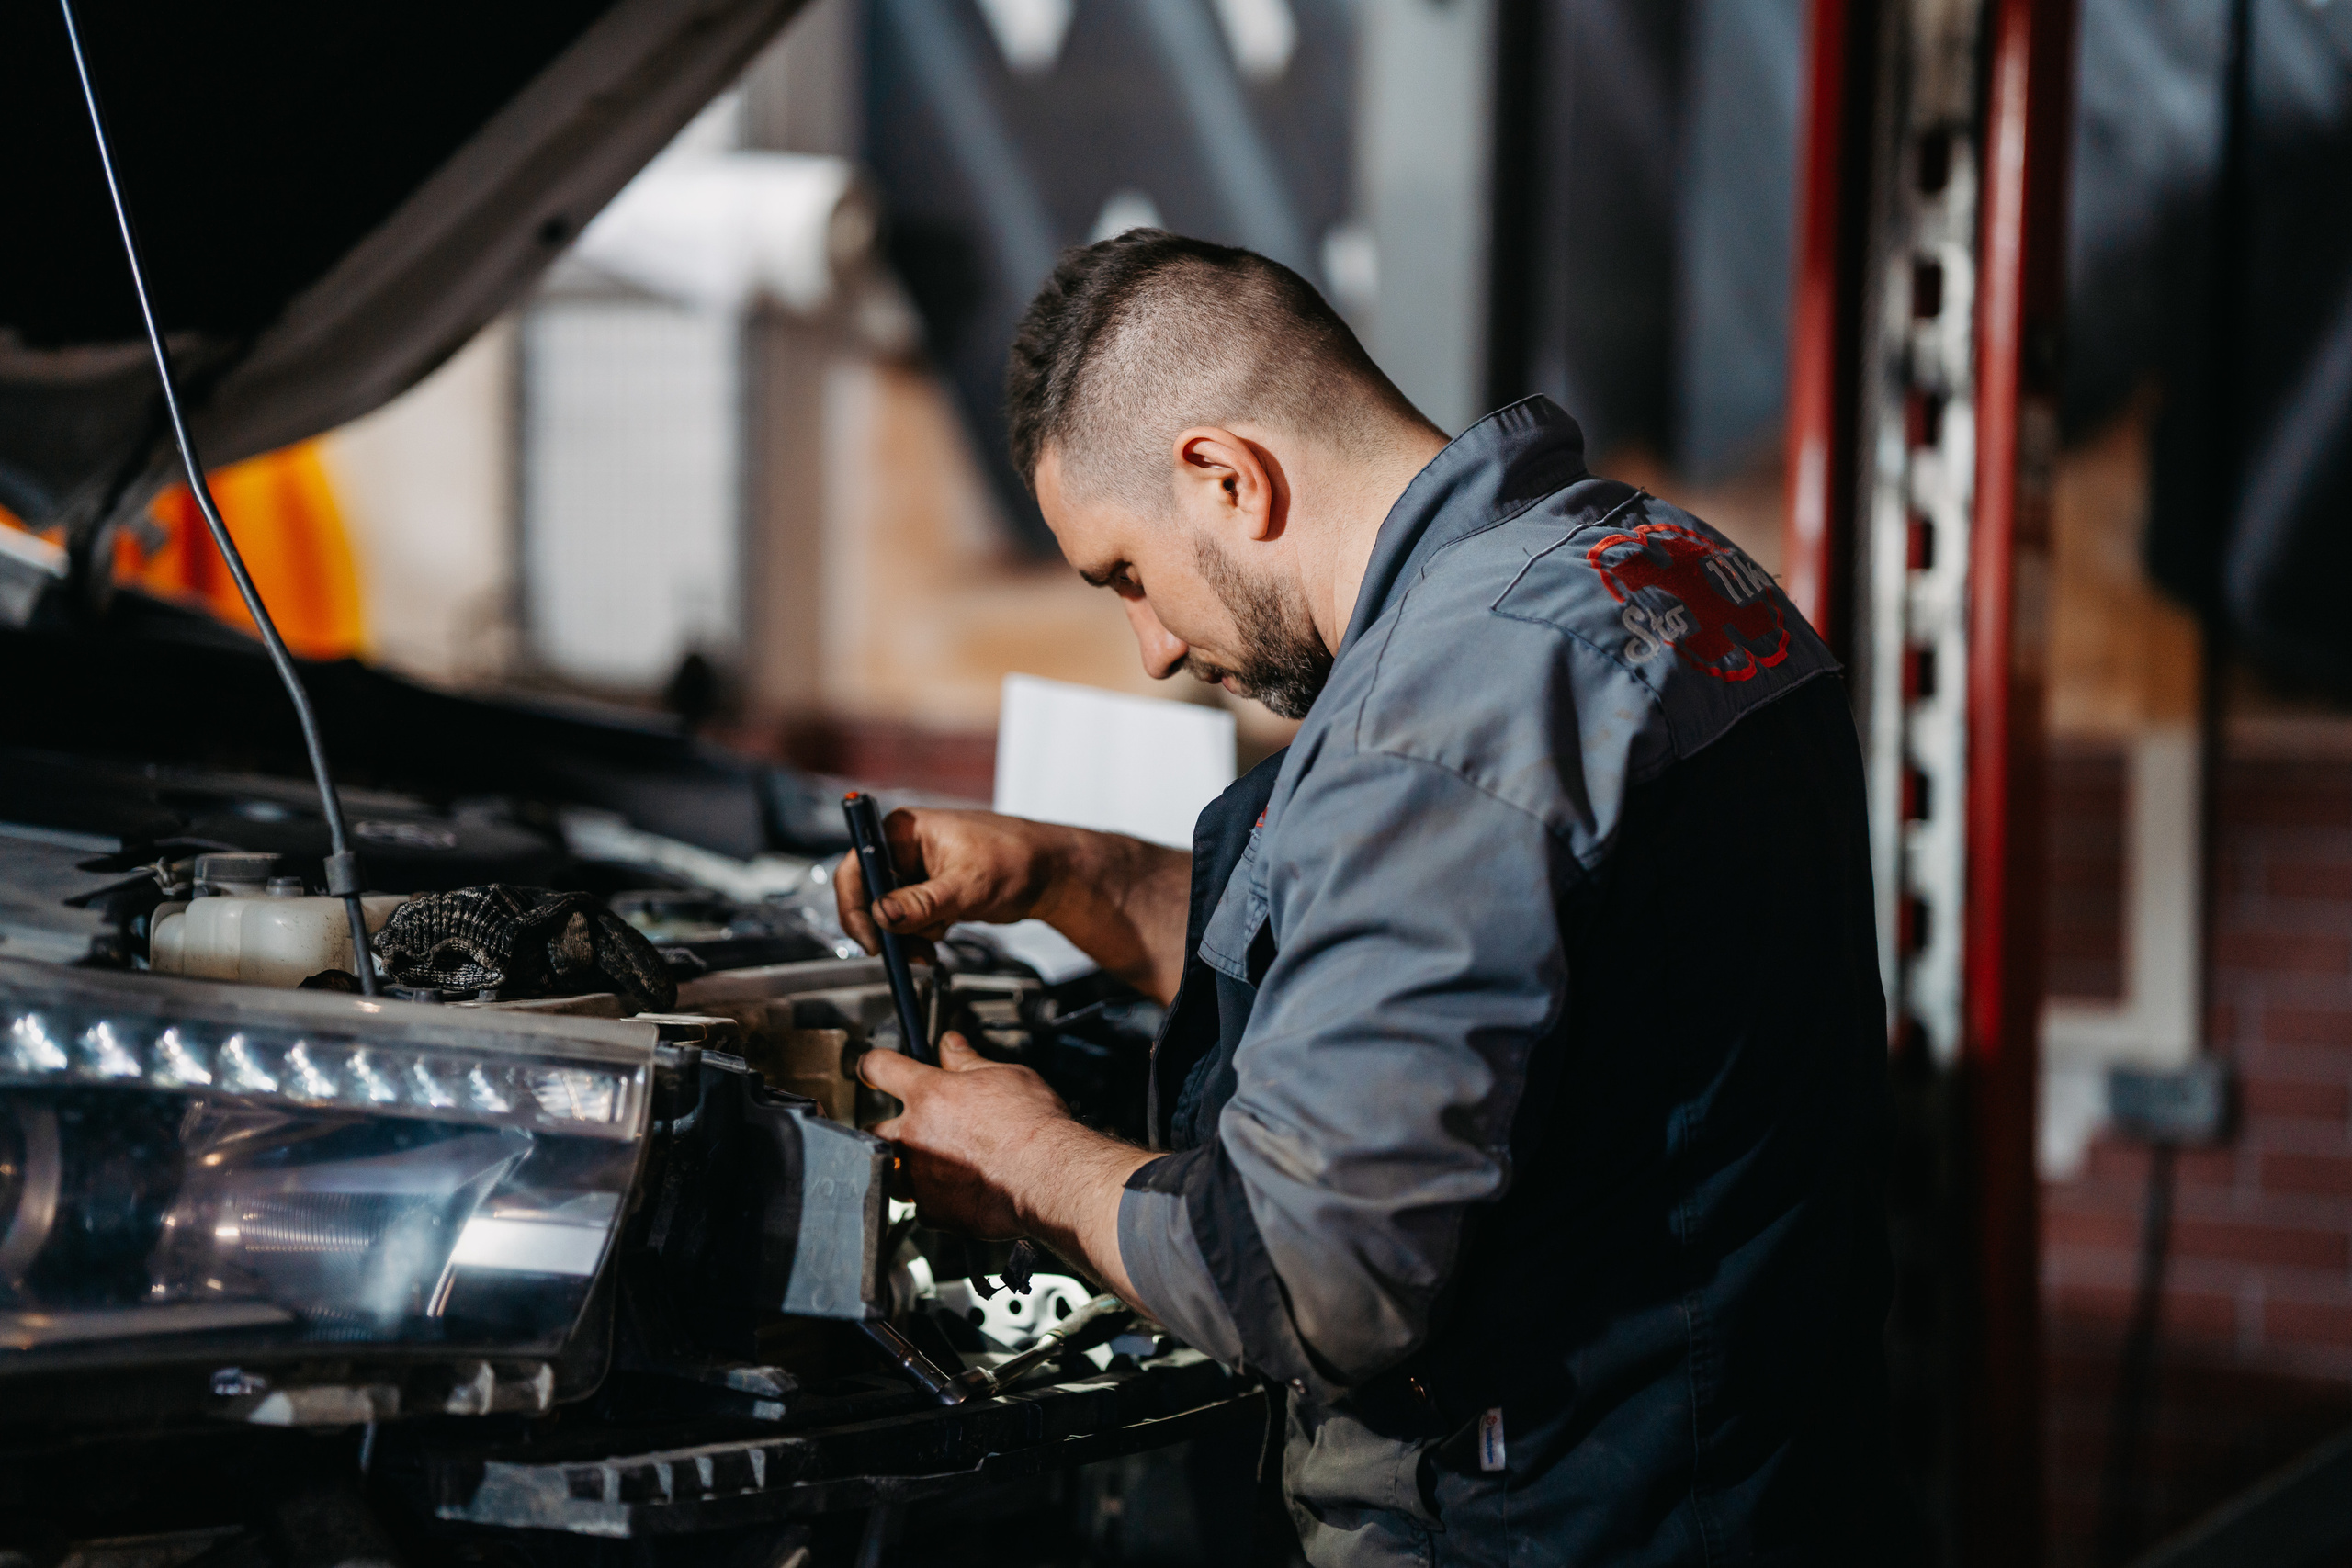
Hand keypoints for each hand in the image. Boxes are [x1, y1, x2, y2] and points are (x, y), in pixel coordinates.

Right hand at [834, 808, 1066, 949]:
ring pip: (889, 912)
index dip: (855, 904)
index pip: (859, 864)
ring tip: (936, 940)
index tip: (870, 939)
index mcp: (906, 829)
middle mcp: (905, 847)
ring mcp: (917, 870)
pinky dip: (920, 934)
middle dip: (889, 927)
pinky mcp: (929, 891)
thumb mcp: (966, 886)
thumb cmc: (1016, 861)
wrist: (1049, 875)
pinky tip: (942, 934)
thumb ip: (922, 903)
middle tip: (908, 951)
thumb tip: (882, 915)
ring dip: (908, 935)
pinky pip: (908, 919)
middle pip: (870, 893)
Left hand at [860, 1032, 1151, 1296]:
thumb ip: (968, 1061)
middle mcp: (915, 1134)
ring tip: (936, 1164)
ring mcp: (919, 1176)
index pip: (879, 1067)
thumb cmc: (1033, 1126)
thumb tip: (951, 1045)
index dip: (872, 1065)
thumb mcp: (1005, 1075)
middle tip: (912, 1127)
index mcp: (928, 1093)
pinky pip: (921, 1204)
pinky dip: (934, 1198)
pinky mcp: (932, 1211)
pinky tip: (959, 1191)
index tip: (872, 1069)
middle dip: (886, 1127)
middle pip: (872, 1128)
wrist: (1049, 1176)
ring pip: (892, 1170)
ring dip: (905, 1166)